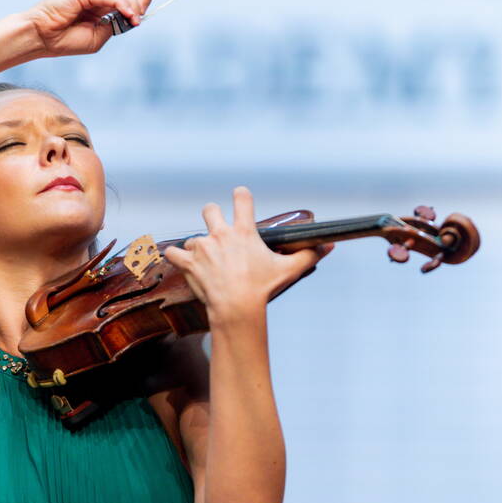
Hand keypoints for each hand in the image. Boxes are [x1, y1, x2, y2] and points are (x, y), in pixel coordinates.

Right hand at [22, 0, 168, 56]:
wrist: (43, 39)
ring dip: (135, 4)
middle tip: (142, 14)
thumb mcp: (99, 37)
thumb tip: (134, 18)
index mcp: (103, 4)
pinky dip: (123, 5)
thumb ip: (116, 25)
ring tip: (134, 20)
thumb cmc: (67, 40)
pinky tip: (128, 16)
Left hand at [163, 186, 333, 322]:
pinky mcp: (188, 262)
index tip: (240, 197)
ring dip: (198, 247)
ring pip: (193, 237)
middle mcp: (220, 234)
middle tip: (218, 232)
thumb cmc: (262, 288)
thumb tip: (328, 247)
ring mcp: (202, 247)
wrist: (237, 307)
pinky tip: (182, 263)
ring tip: (207, 263)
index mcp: (244, 231)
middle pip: (209, 209)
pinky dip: (176, 257)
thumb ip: (308, 256)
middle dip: (212, 216)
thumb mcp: (288, 270)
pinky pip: (173, 252)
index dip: (240, 195)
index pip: (241, 198)